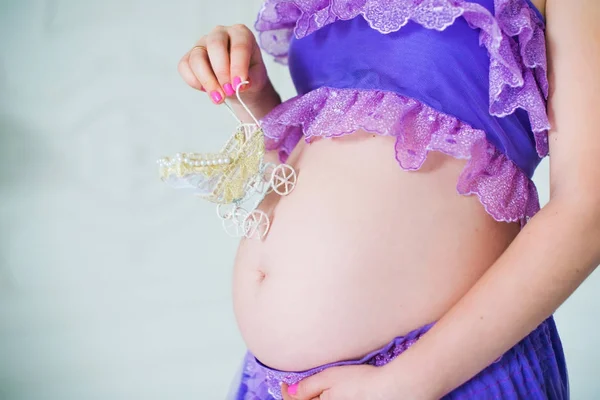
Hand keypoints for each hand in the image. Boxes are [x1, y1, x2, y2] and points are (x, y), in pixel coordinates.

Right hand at [178, 24, 269, 104]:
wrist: (239, 84)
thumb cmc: (249, 76)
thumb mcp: (257, 78)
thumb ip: (252, 79)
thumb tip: (241, 84)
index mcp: (241, 34)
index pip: (239, 45)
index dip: (238, 66)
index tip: (239, 85)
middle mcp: (220, 34)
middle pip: (215, 45)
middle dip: (221, 71)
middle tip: (228, 91)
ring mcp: (202, 44)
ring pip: (197, 57)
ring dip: (207, 80)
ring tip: (219, 98)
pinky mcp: (189, 56)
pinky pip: (185, 67)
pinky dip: (194, 82)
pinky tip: (206, 91)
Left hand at [280, 365, 396, 399]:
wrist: (389, 389)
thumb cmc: (360, 382)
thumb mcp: (329, 378)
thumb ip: (307, 387)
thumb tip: (291, 392)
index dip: (286, 393)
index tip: (286, 381)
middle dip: (298, 398)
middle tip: (296, 386)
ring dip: (311, 399)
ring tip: (312, 389)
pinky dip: (323, 399)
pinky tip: (327, 393)